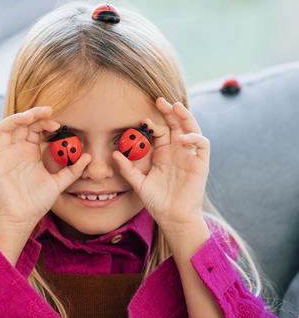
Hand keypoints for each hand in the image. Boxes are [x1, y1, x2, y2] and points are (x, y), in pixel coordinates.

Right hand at [0, 106, 91, 232]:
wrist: (23, 219)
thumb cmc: (37, 201)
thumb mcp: (58, 184)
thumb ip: (73, 170)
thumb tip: (88, 157)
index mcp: (30, 152)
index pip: (35, 128)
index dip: (45, 122)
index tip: (58, 124)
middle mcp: (16, 150)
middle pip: (21, 124)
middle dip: (33, 115)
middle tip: (48, 112)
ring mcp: (4, 157)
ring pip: (4, 129)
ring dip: (14, 119)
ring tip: (28, 116)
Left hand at [112, 97, 209, 230]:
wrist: (172, 217)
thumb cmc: (156, 201)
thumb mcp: (138, 183)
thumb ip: (127, 168)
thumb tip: (115, 153)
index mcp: (163, 154)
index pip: (160, 131)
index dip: (152, 123)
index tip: (141, 118)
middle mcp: (177, 151)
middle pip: (176, 124)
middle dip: (169, 111)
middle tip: (159, 100)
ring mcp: (189, 156)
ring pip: (191, 129)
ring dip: (185, 116)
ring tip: (175, 106)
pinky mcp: (200, 163)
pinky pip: (202, 144)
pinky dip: (194, 138)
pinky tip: (183, 137)